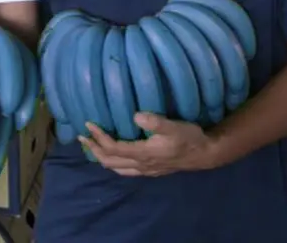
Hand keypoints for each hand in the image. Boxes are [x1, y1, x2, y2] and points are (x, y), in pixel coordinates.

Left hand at [79, 113, 218, 176]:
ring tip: (92, 147)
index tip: (88, 124)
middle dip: (94, 149)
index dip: (98, 137)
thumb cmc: (189, 138)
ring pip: (116, 168)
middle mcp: (141, 164)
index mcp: (143, 153)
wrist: (205, 155)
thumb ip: (155, 122)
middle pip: (109, 161)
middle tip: (82, 137)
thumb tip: (136, 116)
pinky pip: (125, 170)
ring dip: (102, 157)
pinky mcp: (150, 170)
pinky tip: (113, 157)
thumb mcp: (174, 127)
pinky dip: (114, 163)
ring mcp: (145, 170)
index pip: (113, 148)